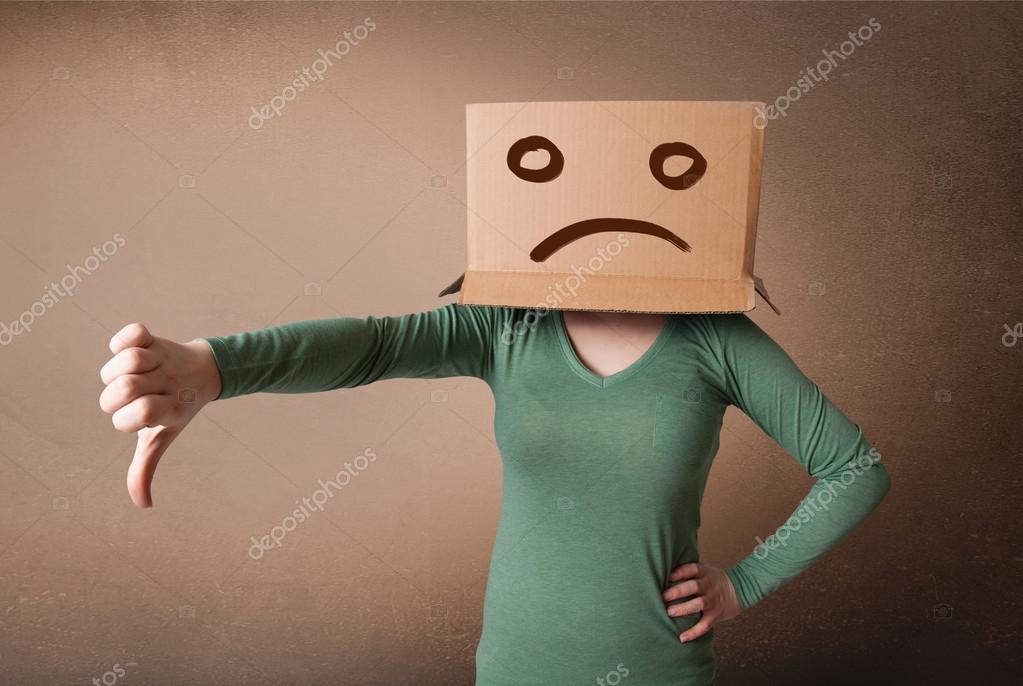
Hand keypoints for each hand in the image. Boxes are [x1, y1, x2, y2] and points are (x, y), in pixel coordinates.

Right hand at [99, 323, 221, 507]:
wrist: (207, 371)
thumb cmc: (174, 407)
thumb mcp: (162, 437)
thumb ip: (146, 466)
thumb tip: (142, 504)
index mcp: (170, 409)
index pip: (142, 412)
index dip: (129, 418)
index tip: (138, 417)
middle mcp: (168, 383)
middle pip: (127, 386)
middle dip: (116, 395)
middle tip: (130, 395)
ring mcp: (162, 359)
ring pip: (130, 358)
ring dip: (117, 369)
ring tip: (130, 375)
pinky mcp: (155, 338)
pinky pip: (134, 332)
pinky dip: (125, 338)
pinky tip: (133, 350)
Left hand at [662, 562, 741, 642]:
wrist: (742, 588)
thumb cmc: (715, 579)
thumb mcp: (706, 569)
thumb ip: (689, 571)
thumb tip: (662, 572)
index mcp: (705, 572)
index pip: (692, 569)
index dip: (680, 572)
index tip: (667, 576)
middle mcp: (709, 586)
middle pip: (694, 586)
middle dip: (678, 591)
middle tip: (663, 597)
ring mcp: (713, 600)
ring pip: (699, 604)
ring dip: (684, 609)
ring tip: (670, 612)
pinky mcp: (716, 615)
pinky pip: (705, 625)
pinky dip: (694, 632)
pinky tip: (682, 638)